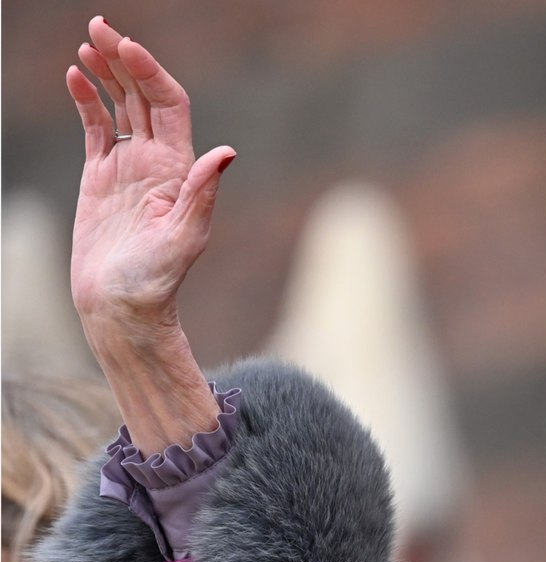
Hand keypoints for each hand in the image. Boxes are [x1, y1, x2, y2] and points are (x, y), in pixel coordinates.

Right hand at [66, 16, 234, 326]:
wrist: (123, 308)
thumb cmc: (156, 281)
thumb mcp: (184, 238)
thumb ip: (202, 194)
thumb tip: (227, 152)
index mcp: (179, 169)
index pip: (168, 105)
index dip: (150, 73)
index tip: (127, 47)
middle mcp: (158, 162)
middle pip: (144, 96)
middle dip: (125, 60)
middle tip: (100, 26)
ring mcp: (130, 167)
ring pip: (120, 106)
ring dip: (107, 73)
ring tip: (89, 42)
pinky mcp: (102, 178)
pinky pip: (96, 129)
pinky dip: (88, 101)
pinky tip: (77, 77)